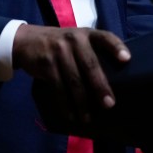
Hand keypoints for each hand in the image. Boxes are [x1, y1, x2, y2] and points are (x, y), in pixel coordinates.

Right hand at [12, 24, 130, 125]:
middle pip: (90, 65)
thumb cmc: (60, 44)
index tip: (126, 59)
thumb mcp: (76, 39)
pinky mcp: (46, 64)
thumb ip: (91, 51)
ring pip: (74, 80)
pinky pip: (58, 87)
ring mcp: (58, 51)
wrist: (26, 40)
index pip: (105, 37)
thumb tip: (115, 79)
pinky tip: (71, 115)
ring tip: (88, 118)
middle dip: (100, 86)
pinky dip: (65, 104)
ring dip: (82, 102)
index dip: (116, 47)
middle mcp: (74, 39)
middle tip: (109, 105)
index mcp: (86, 34)